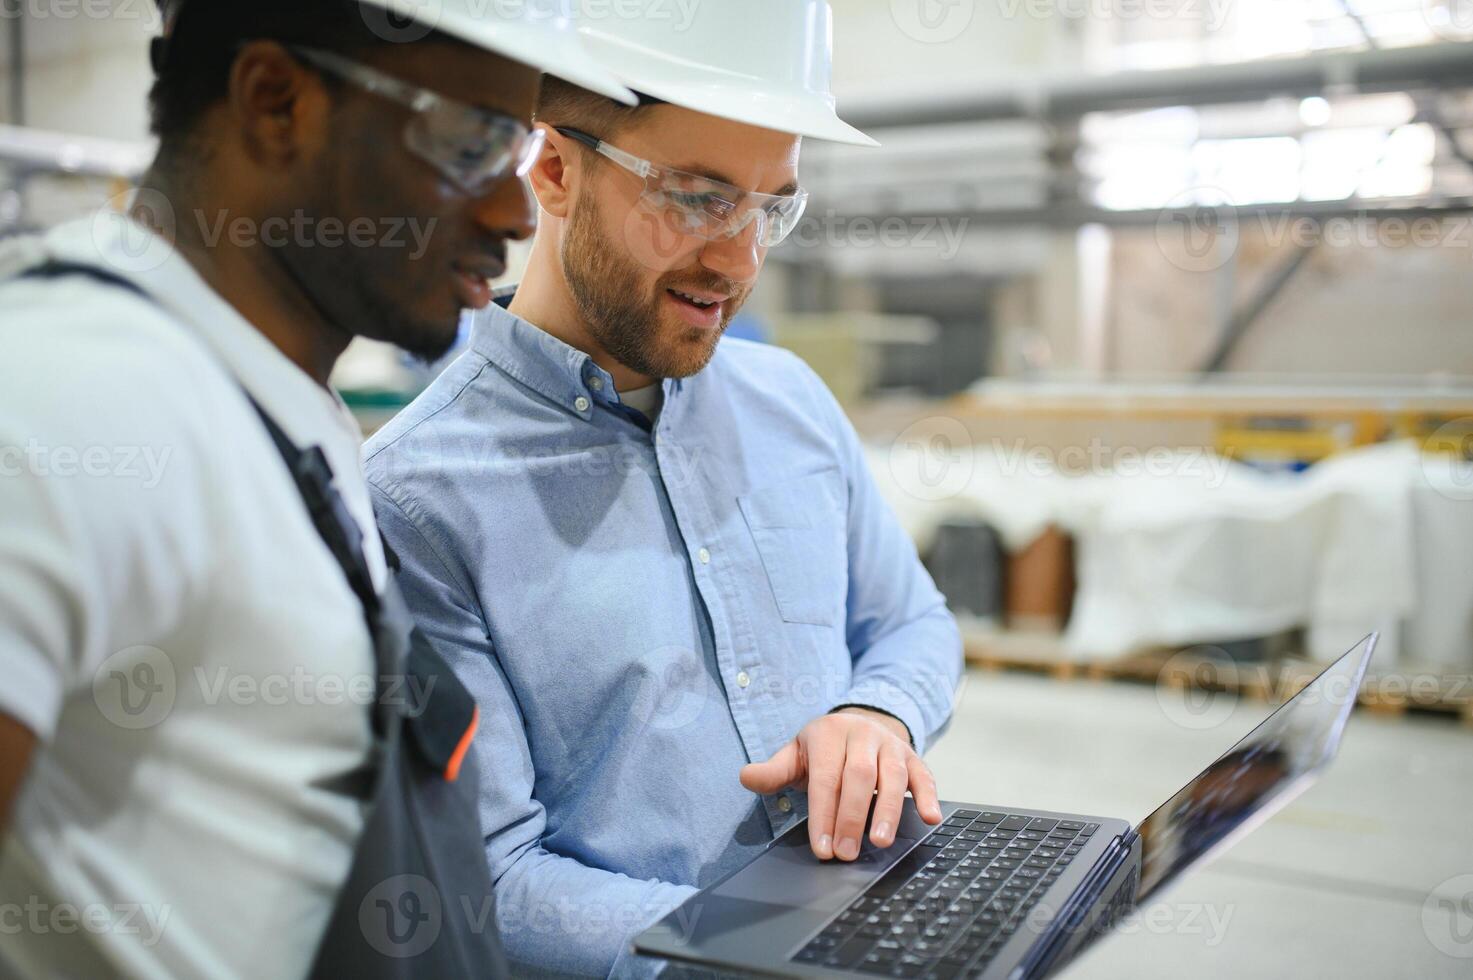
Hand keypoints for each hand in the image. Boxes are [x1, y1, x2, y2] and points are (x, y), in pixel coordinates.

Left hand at [739, 708, 942, 860]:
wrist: (858, 724)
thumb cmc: (823, 749)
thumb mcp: (796, 754)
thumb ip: (774, 771)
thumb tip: (746, 777)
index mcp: (829, 734)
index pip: (826, 778)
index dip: (824, 814)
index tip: (823, 847)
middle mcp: (862, 735)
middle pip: (860, 777)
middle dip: (852, 817)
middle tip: (846, 853)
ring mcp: (890, 745)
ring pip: (893, 776)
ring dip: (889, 810)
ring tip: (880, 841)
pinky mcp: (913, 756)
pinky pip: (924, 775)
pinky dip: (930, 796)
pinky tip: (931, 818)